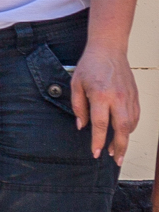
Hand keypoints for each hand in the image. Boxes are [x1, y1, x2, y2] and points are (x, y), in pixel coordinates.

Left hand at [72, 45, 140, 159]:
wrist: (108, 50)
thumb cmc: (89, 66)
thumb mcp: (75, 84)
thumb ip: (78, 107)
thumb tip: (82, 126)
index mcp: (101, 95)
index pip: (101, 125)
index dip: (98, 141)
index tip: (96, 153)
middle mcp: (118, 98)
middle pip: (122, 129)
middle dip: (120, 147)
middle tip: (116, 161)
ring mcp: (129, 97)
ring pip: (131, 124)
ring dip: (126, 139)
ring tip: (117, 150)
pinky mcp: (135, 96)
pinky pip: (135, 116)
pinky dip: (130, 128)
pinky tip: (124, 133)